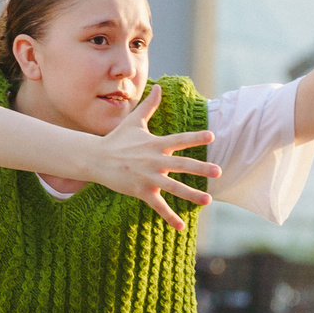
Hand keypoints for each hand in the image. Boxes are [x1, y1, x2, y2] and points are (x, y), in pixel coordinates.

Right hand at [86, 85, 218, 227]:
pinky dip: (169, 217)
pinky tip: (181, 226)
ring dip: (191, 194)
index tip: (211, 136)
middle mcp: (154, 161)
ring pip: (173, 188)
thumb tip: (159, 86)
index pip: (179, 140)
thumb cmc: (116, 140)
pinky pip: (158, 206)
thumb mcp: (133, 122)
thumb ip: (149, 106)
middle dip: (201, 168)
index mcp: (155, 144)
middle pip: (181, 165)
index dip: (195, 138)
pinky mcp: (141, 191)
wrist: (95, 159)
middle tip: (218, 171)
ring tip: (208, 200)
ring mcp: (148, 177)